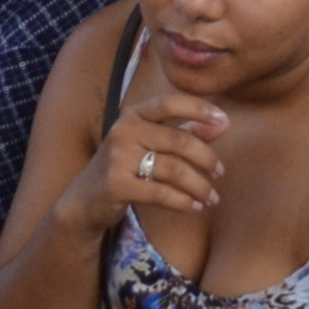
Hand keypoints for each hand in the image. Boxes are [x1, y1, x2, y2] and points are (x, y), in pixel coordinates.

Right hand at [69, 74, 228, 233]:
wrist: (85, 200)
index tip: (223, 120)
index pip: (170, 102)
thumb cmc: (125, 167)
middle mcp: (124, 130)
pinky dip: (182, 201)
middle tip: (220, 173)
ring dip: (198, 185)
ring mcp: (118, 157)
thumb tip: (223, 123)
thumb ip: (185, 132)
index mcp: (134, 115)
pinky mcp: (116, 184)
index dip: (199, 108)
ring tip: (211, 197)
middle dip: (206, 158)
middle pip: (179, 141)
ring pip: (173, 169)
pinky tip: (193, 207)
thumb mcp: (150, 144)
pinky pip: (160, 192)